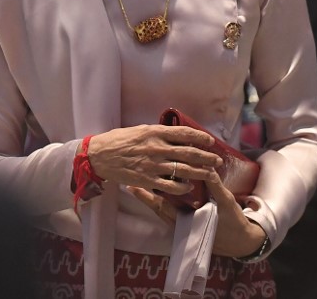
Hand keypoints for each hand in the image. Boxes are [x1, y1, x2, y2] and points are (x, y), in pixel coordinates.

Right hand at [87, 124, 221, 195]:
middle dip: (206, 157)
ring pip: (183, 169)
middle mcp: (157, 147)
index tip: (210, 142)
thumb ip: (158, 133)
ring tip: (211, 173)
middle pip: (189, 152)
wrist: (99, 155)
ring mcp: (153, 165)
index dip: (200, 138)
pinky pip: (169, 185)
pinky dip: (182, 186)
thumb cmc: (119, 140)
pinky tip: (189, 186)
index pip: (185, 133)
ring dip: (200, 172)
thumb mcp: (140, 130)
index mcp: (155, 132)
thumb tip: (177, 136)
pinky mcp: (147, 179)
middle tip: (217, 160)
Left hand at [128, 170, 266, 258]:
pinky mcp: (187, 225)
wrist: (240, 241)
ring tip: (138, 186)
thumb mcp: (226, 202)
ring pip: (163, 211)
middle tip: (130, 183)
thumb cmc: (233, 221)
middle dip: (145, 196)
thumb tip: (206, 168)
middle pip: (158, 208)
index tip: (136, 186)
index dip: (149, 196)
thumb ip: (215, 187)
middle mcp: (182, 225)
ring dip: (152, 198)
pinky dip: (163, 202)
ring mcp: (184, 226)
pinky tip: (160, 192)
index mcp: (188, 221)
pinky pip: (171, 212)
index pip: (164, 206)